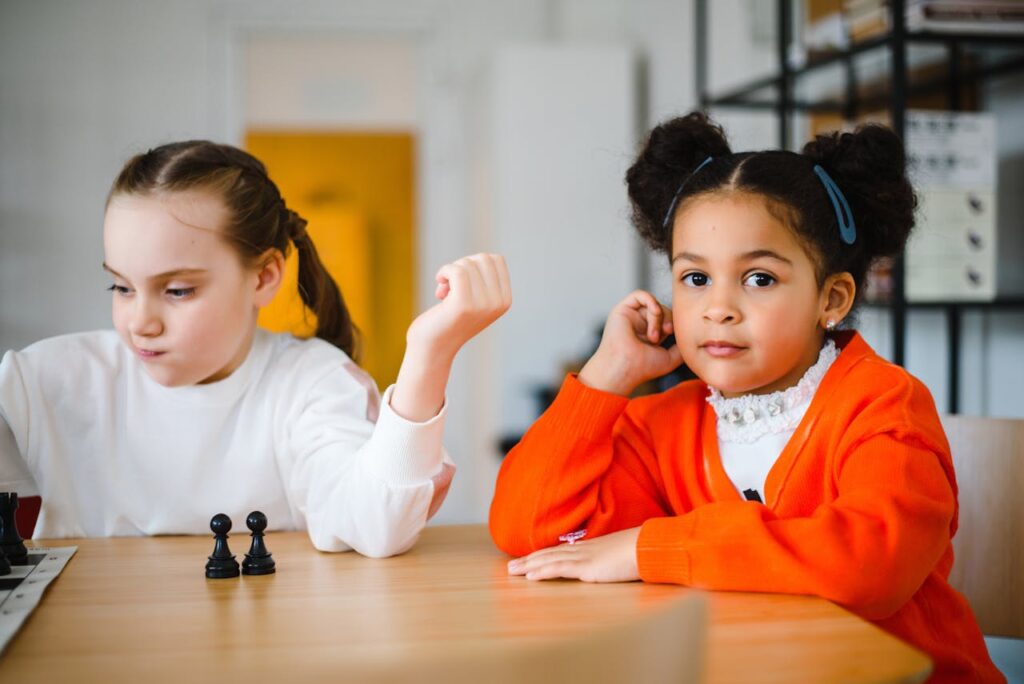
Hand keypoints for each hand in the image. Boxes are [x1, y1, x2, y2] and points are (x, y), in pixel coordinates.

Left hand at [390, 254, 510, 421]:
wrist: (433, 348)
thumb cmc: (449, 320)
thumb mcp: (474, 299)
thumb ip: (483, 280)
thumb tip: (485, 257)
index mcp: (504, 300)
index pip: (496, 260)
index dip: (474, 263)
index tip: (462, 281)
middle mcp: (498, 303)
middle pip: (482, 258)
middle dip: (462, 265)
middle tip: (450, 286)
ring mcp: (483, 304)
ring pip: (467, 264)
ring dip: (450, 272)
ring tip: (444, 291)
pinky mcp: (463, 305)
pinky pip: (456, 271)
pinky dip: (444, 272)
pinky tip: (439, 286)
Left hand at [506, 527, 640, 582]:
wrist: (647, 546)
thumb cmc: (638, 551)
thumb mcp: (618, 555)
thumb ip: (607, 559)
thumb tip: (604, 564)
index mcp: (588, 547)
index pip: (558, 551)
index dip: (541, 555)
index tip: (527, 559)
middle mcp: (581, 550)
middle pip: (548, 554)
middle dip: (528, 560)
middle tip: (510, 566)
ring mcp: (582, 557)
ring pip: (548, 560)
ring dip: (528, 566)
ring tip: (512, 571)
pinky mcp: (586, 567)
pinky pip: (559, 569)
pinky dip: (542, 572)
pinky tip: (530, 576)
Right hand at [578, 290, 682, 394]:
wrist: (626, 369)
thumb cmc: (643, 368)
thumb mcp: (671, 358)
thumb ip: (680, 346)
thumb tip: (689, 338)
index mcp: (648, 335)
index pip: (666, 319)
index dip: (673, 323)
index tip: (673, 334)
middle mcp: (638, 325)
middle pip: (661, 309)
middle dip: (668, 319)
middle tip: (666, 332)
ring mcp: (630, 317)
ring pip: (652, 304)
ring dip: (658, 317)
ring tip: (653, 336)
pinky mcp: (622, 310)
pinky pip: (639, 295)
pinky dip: (651, 301)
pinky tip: (654, 312)